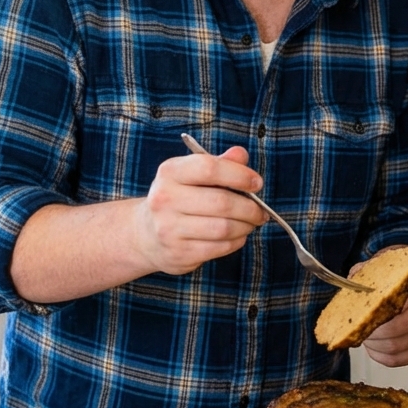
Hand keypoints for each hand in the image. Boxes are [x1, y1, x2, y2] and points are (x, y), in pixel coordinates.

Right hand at [134, 146, 266, 274]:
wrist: (146, 234)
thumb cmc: (180, 198)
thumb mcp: (193, 174)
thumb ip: (220, 162)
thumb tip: (240, 155)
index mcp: (170, 172)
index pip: (210, 168)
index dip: (239, 175)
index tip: (257, 183)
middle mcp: (165, 199)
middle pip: (222, 202)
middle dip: (250, 208)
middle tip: (260, 211)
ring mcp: (169, 228)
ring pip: (224, 228)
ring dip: (246, 226)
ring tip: (251, 223)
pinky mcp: (178, 253)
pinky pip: (220, 247)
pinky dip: (236, 241)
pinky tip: (237, 235)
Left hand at [360, 265, 407, 367]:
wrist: (401, 288)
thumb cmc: (384, 282)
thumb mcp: (371, 272)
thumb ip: (360, 279)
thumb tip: (349, 294)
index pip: (399, 302)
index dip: (376, 313)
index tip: (361, 316)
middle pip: (399, 327)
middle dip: (373, 333)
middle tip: (359, 331)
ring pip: (398, 346)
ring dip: (376, 346)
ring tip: (365, 338)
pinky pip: (402, 359)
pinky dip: (383, 357)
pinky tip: (375, 348)